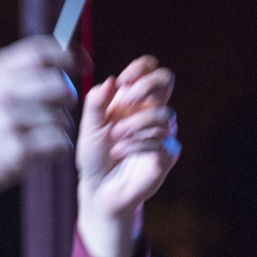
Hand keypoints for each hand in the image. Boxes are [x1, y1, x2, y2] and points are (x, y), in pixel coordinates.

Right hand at [0, 37, 77, 235]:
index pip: (42, 52)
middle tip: (62, 108)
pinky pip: (60, 142)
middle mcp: (2, 94)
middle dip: (69, 97)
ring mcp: (9, 122)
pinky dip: (59, 148)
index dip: (70, 55)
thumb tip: (72, 55)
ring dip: (62, 128)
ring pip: (63, 118)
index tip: (84, 64)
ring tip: (44, 134)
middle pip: (60, 85)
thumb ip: (26, 70)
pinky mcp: (19, 150)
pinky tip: (44, 150)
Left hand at [75, 56, 178, 256]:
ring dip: (136, 124)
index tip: (123, 81)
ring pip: (163, 114)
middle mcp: (150, 112)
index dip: (141, 68)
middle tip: (127, 100)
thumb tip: (112, 81)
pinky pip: (162, 141)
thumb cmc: (95, 156)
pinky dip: (138, 144)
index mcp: (133, 100)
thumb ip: (96, 103)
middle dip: (147, 86)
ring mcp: (161, 133)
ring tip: (116, 137)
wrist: (99, 189)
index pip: (149, 69)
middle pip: (167, 80)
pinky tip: (121, 151)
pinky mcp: (167, 155)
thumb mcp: (89, 127)